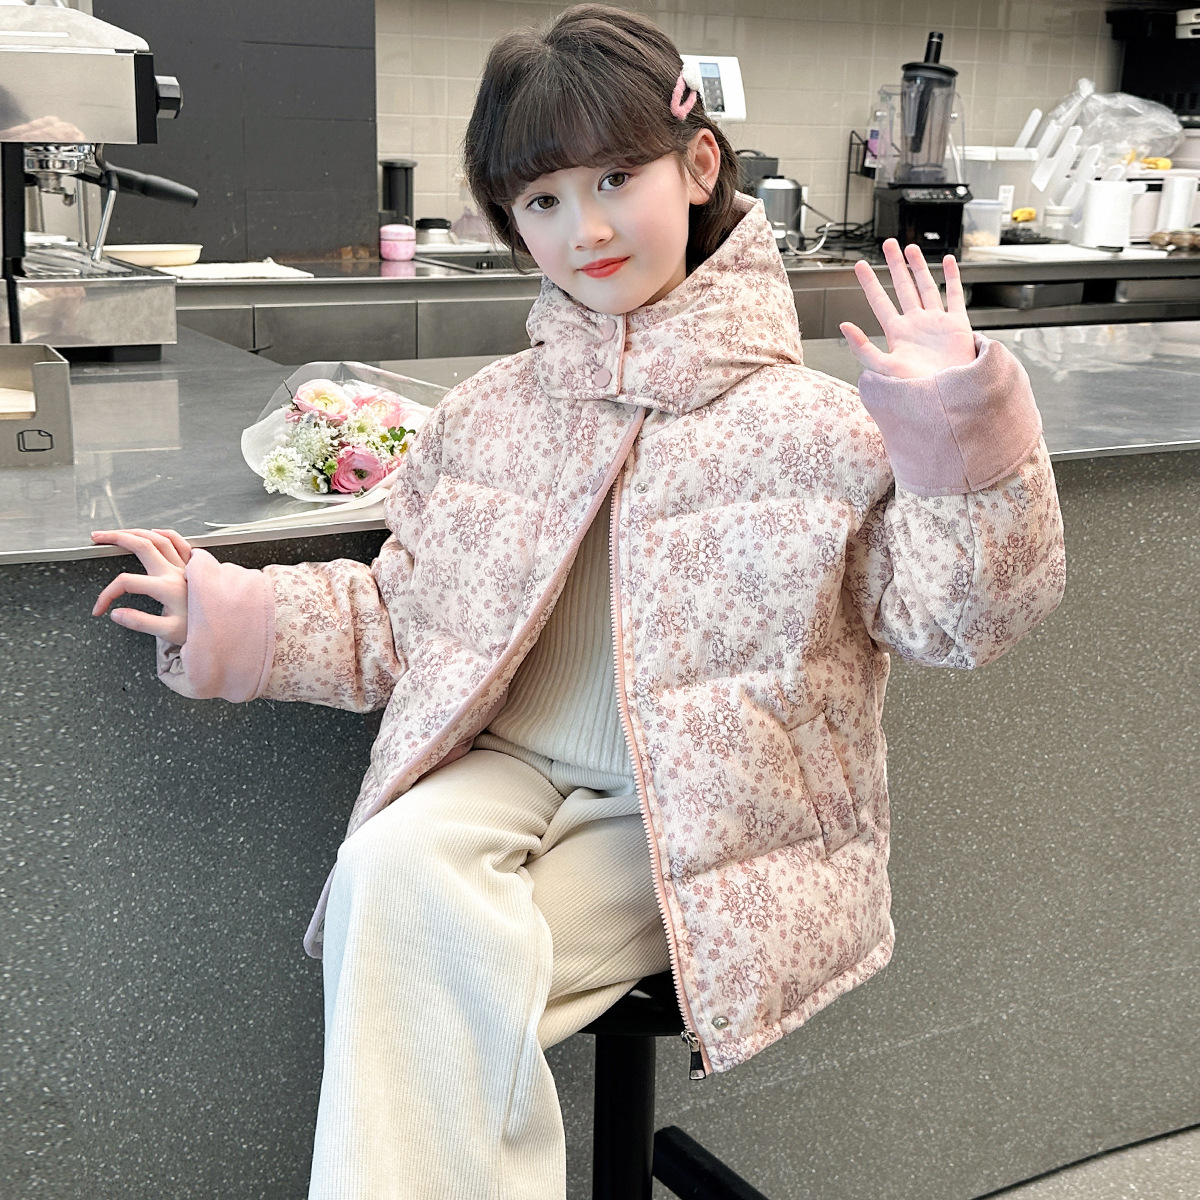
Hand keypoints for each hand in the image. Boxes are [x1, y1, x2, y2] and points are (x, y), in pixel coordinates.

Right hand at [91, 528, 191, 644]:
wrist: (225, 628)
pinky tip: (154, 531)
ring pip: (158, 538)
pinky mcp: (194, 566)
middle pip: (142, 545)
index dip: (107, 595)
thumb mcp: (168, 632)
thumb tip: (115, 613)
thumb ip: (140, 622)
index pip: (126, 582)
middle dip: (116, 538)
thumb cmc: (199, 631)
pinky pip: (180, 542)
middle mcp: (175, 572)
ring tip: (117, 532)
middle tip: (97, 537)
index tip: (100, 609)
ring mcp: (185, 566)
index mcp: (166, 588)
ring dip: (136, 531)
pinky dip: (165, 534)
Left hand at [841, 239, 975, 378]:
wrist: (945, 398)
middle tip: (887, 244)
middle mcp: (915, 324)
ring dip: (918, 267)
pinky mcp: (957, 325)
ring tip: (910, 248)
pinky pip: (954, 297)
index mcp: (897, 333)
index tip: (859, 266)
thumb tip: (843, 325)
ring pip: (926, 287)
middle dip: (894, 265)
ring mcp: (936, 323)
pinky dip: (952, 278)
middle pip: (903, 287)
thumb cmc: (915, 390)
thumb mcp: (884, 367)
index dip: (869, 283)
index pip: (880, 301)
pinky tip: (947, 262)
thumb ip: (862, 348)